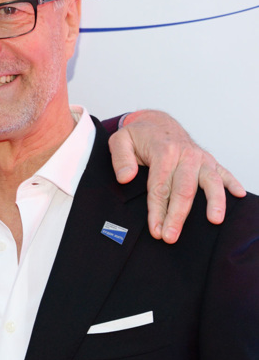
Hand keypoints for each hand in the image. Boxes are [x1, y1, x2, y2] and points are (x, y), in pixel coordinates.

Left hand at [108, 110, 245, 243]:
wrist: (156, 123)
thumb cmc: (138, 136)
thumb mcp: (119, 141)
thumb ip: (120, 159)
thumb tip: (125, 178)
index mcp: (164, 151)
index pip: (160, 187)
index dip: (157, 211)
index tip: (155, 230)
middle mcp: (185, 154)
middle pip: (184, 190)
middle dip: (177, 216)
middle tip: (171, 237)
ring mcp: (200, 158)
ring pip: (210, 182)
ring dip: (214, 202)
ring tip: (214, 221)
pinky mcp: (209, 160)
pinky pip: (224, 172)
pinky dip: (233, 183)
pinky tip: (239, 196)